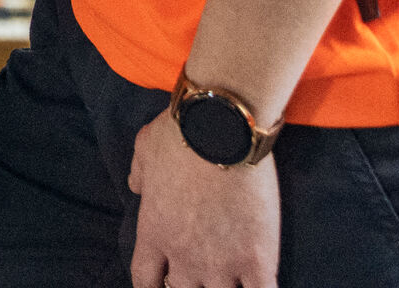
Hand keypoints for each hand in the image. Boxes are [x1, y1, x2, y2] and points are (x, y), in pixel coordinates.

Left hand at [127, 107, 279, 287]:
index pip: (145, 280)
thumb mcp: (145, 149)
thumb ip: (139, 173)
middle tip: (203, 274)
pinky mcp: (257, 260)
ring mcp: (221, 263)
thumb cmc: (179, 133)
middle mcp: (184, 256)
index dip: (154, 286)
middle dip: (189, 286)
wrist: (220, 128)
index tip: (164, 281)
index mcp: (154, 232)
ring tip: (234, 279)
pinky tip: (262, 285)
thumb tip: (135, 184)